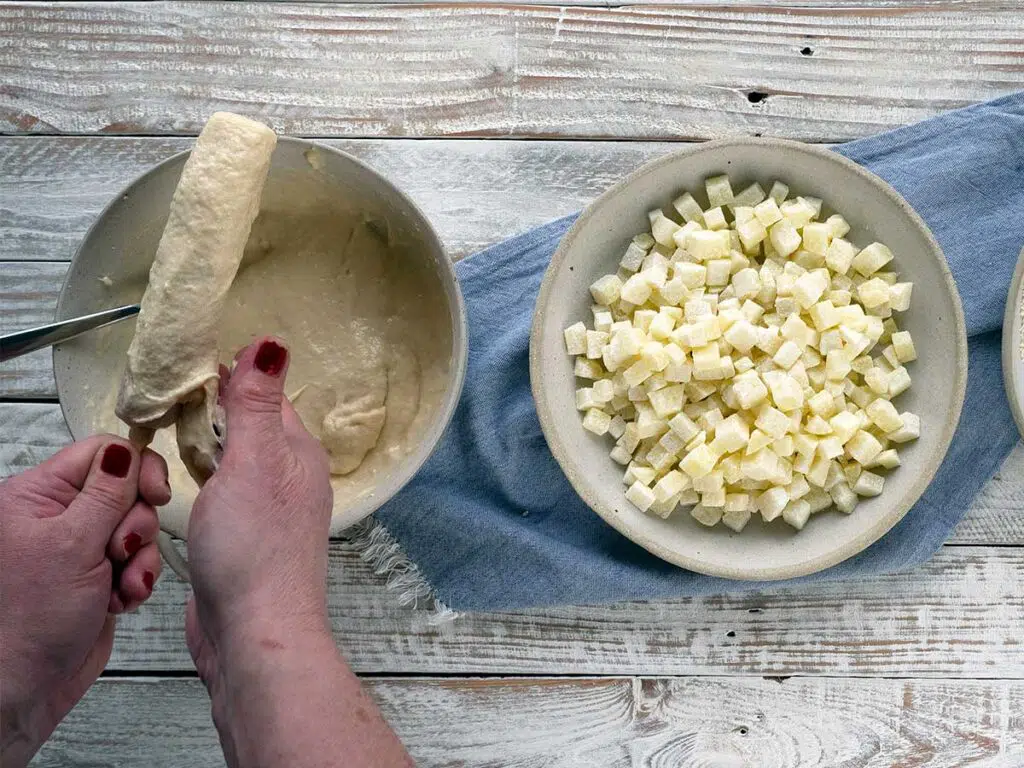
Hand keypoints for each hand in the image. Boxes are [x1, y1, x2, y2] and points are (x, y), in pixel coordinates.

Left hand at [0, 437, 168, 763]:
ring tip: (121, 586)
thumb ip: (107, 493)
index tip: (153, 493)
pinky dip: (136, 580)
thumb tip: (124, 449)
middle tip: (121, 551)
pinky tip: (120, 600)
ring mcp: (79, 547)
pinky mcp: (97, 575)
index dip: (135, 467)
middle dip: (137, 524)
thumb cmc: (29, 620)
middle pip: (126, 491)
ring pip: (136, 528)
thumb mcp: (73, 544)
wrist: (23, 689)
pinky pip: (136, 561)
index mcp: (37, 495)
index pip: (101, 452)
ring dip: (139, 559)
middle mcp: (58, 516)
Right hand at [185, 337, 333, 687]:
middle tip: (167, 397)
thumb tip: (271, 344)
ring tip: (167, 433)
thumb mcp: (255, 462)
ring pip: (234, 463)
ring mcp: (267, 512)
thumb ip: (258, 405)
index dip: (232, 378)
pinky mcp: (243, 541)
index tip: (191, 362)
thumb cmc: (255, 548)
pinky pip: (222, 496)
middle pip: (250, 429)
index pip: (267, 398)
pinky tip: (179, 484)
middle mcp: (290, 480)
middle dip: (213, 412)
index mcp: (299, 454)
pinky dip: (201, 482)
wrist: (254, 633)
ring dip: (205, 448)